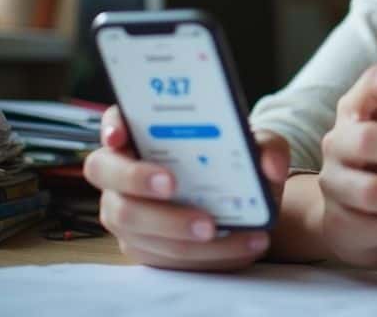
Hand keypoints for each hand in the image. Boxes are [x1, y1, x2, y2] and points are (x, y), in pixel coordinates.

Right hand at [82, 106, 287, 269]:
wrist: (246, 207)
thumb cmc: (238, 165)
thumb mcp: (258, 148)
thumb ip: (268, 147)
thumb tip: (270, 167)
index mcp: (146, 134)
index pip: (116, 120)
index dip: (111, 125)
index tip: (120, 136)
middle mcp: (124, 170)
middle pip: (106, 172)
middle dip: (137, 178)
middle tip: (172, 186)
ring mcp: (127, 211)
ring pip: (133, 222)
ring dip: (174, 227)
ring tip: (215, 228)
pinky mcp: (144, 247)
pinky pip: (161, 256)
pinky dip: (201, 255)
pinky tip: (238, 246)